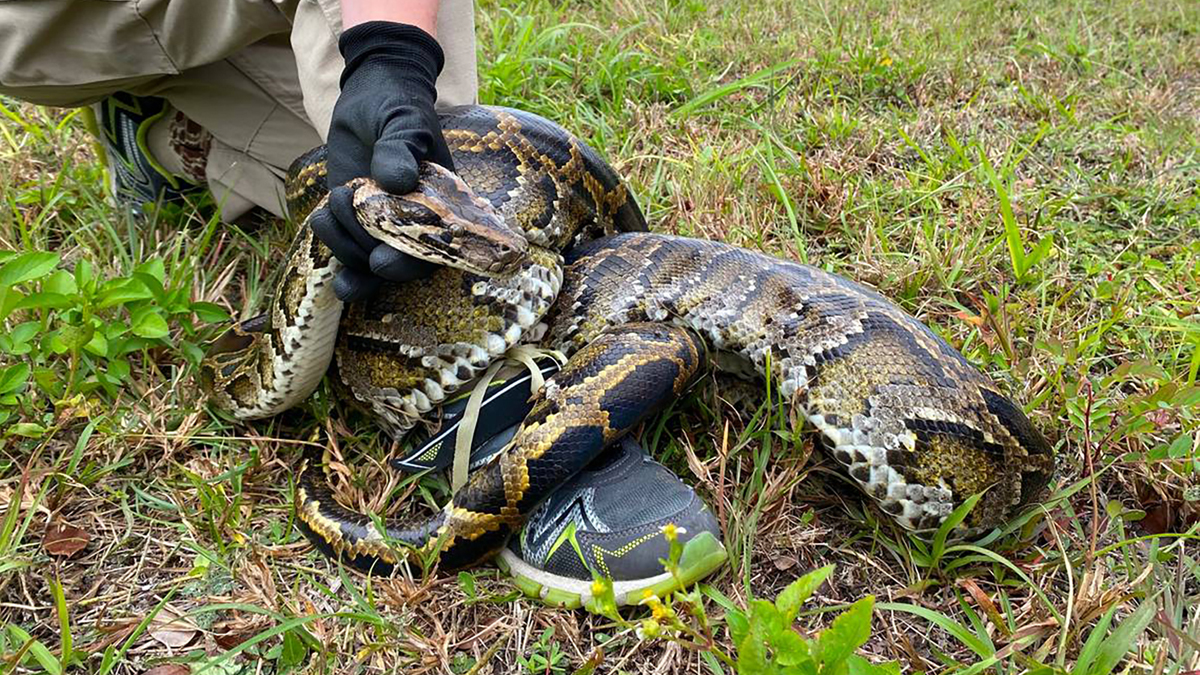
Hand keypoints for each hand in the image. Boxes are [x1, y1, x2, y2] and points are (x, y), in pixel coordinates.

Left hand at [309, 21, 452, 301]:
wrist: (371, 96)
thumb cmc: (398, 105)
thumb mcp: (404, 120)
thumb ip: (401, 148)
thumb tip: (399, 182)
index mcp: (441, 206)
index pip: (434, 251)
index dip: (409, 264)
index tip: (381, 262)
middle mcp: (415, 223)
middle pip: (398, 265)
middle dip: (369, 260)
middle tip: (346, 229)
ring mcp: (383, 225)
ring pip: (366, 261)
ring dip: (344, 244)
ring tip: (334, 200)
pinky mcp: (354, 220)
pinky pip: (344, 249)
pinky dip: (332, 243)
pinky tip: (322, 218)